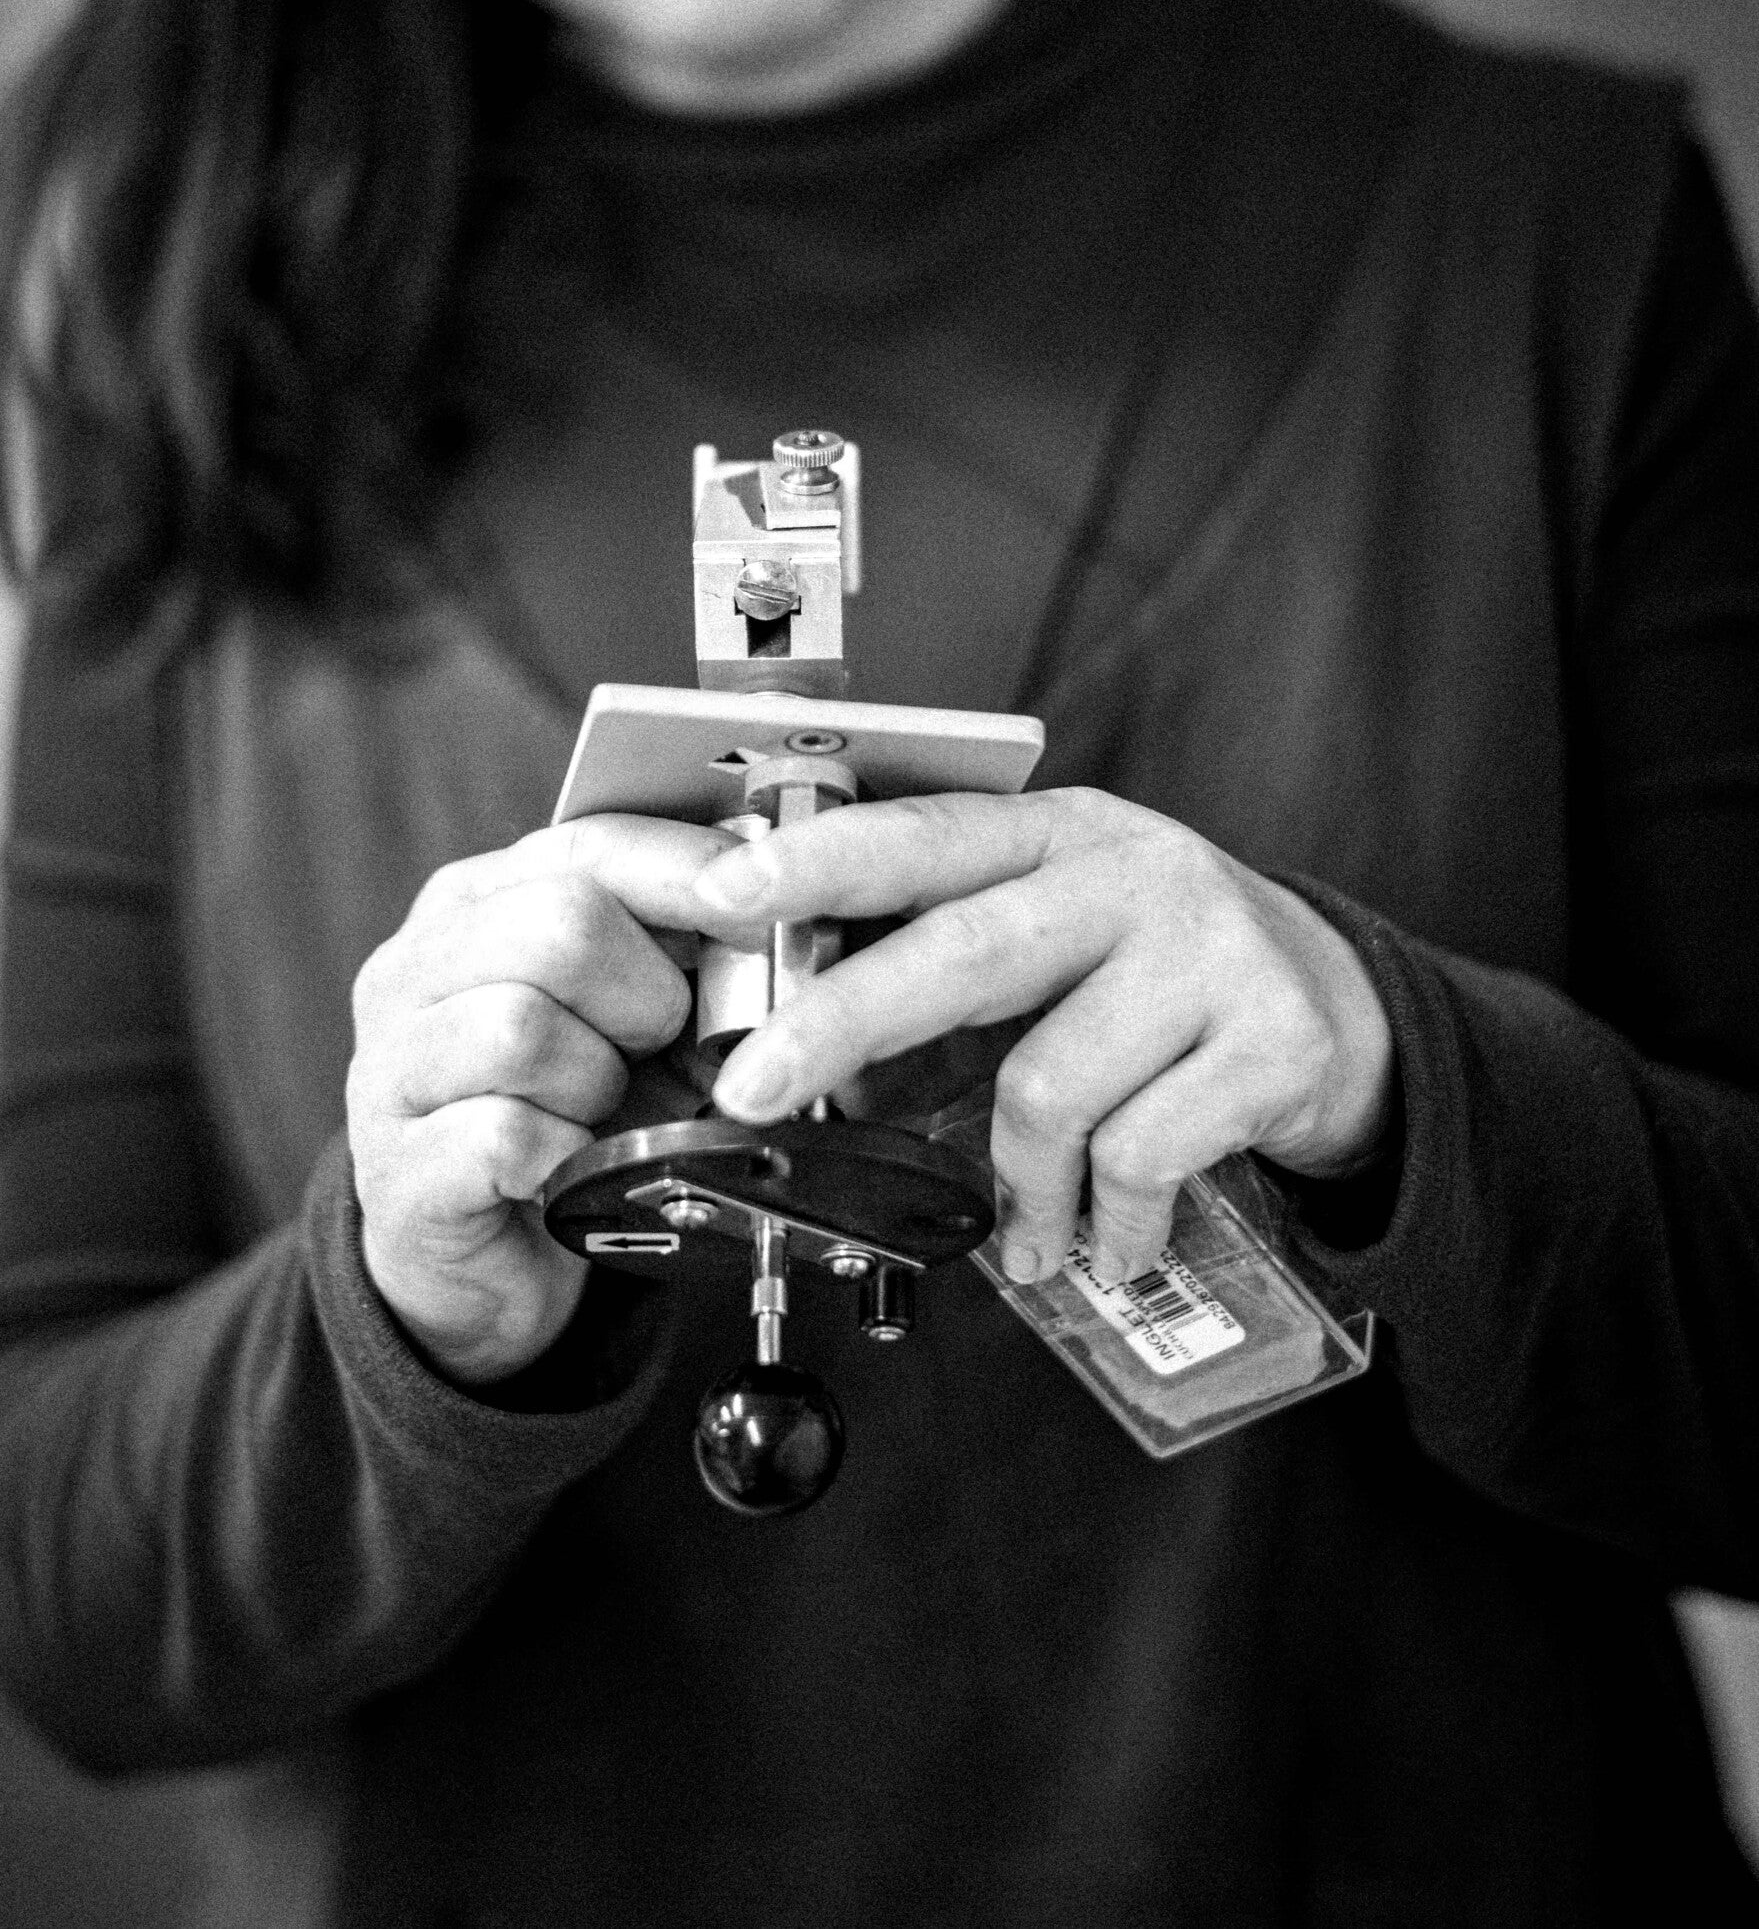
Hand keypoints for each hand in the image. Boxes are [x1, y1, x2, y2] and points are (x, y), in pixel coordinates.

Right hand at [347, 816, 729, 1386]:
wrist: (485, 1261)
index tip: (759, 914)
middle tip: (659, 1047)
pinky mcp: (397, 1171)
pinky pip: (504, 1136)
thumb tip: (768, 909)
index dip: (687, 873)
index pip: (587, 844)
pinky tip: (567, 1167)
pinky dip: (563, 1156)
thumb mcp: (619, 1013)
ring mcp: (390, 1068)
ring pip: (522, 1028)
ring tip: (602, 1114)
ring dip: (599, 1082)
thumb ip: (670, 950)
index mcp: (471, 903)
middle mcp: (412, 969)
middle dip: (645, 994)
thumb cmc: (563, 1114)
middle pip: (559, 923)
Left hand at [695, 788, 1393, 1283]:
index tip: (726, 894)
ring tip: (1027, 1235)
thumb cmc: (1162, 976)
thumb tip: (802, 1047)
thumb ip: (951, 964)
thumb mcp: (1062, 933)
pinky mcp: (1271, 1041)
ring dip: (1017, 1189)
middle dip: (838, 1026)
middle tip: (752, 1092)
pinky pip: (1139, 1158)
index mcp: (1060, 833)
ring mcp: (1208, 953)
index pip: (925, 835)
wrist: (1348, 1013)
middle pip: (963, 953)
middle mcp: (1135, 873)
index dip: (821, 862)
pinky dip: (1106, 1225)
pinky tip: (1110, 1243)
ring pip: (1047, 1087)